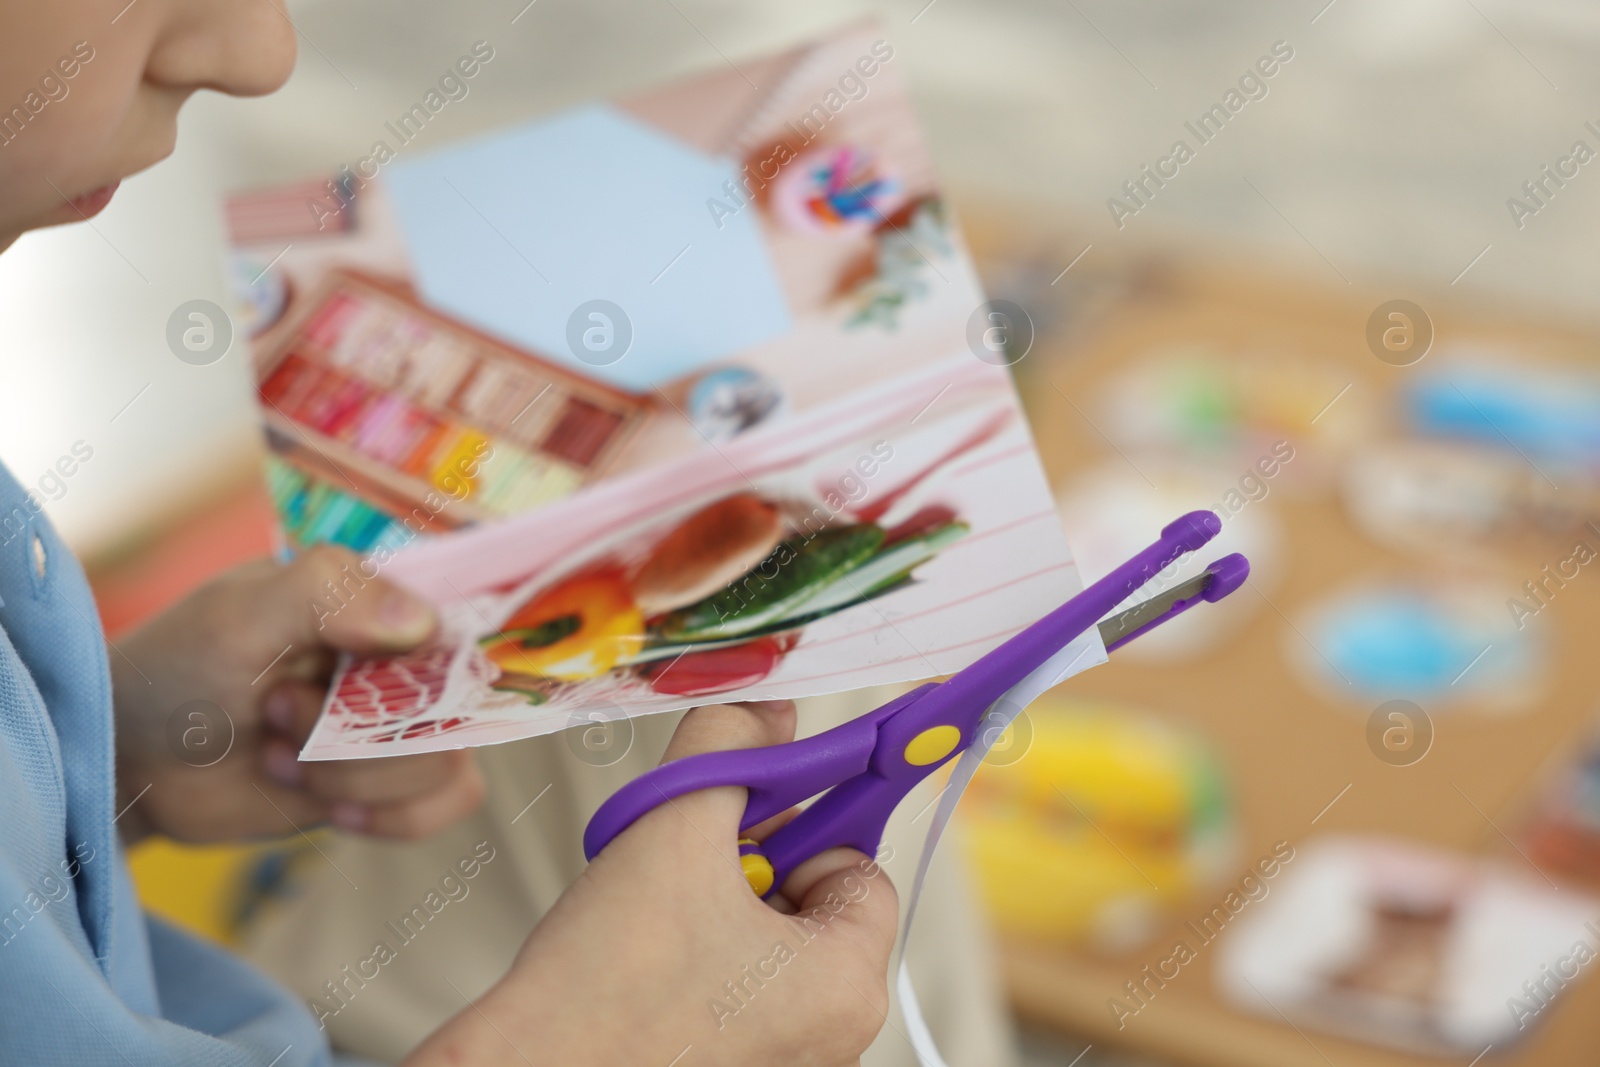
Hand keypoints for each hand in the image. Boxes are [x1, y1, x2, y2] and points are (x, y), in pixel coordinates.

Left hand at [111, 545, 485, 844]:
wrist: (134, 761)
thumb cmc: (180, 666)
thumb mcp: (239, 615)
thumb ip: (328, 593)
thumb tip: (425, 623)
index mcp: (382, 596)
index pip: (468, 616)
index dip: (444, 656)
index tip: (371, 676)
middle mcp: (406, 658)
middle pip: (457, 704)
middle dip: (362, 729)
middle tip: (277, 710)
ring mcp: (400, 723)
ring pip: (445, 762)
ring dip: (354, 774)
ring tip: (279, 753)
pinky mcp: (387, 784)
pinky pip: (442, 806)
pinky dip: (391, 817)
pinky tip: (330, 807)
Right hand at [408, 702, 898, 1066]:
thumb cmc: (601, 991)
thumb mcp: (674, 829)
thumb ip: (730, 750)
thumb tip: (761, 708)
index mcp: (848, 985)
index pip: (858, 864)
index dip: (797, 825)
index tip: (746, 810)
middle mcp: (834, 1042)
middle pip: (811, 908)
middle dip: (749, 869)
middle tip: (686, 862)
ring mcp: (783, 1066)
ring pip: (766, 952)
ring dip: (716, 914)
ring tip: (655, 917)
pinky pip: (733, 999)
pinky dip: (697, 967)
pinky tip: (645, 962)